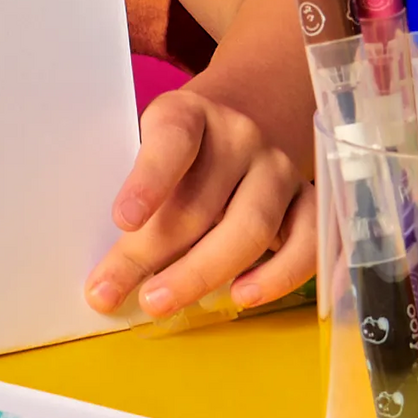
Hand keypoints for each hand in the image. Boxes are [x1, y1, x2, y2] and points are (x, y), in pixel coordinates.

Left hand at [85, 85, 313, 320]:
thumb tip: (110, 280)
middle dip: (153, 254)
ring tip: (161, 302)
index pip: (173, 141)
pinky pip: (306, 243)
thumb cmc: (183, 154)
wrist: (246, 122)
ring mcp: (279, 168)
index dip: (150, 180)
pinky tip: (242, 295)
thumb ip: (137, 204)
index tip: (123, 220)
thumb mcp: (150, 155)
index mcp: (189, 114)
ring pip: (251, 227)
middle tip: (113, 291)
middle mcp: (241, 136)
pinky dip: (278, 276)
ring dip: (203, 272)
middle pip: (202, 202)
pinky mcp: (308, 200)